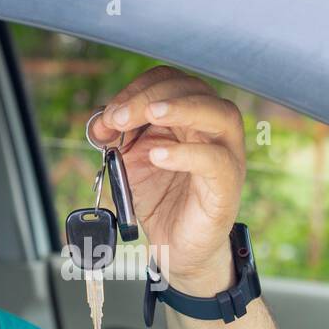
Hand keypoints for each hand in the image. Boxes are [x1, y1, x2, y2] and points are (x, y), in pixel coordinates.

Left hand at [90, 66, 244, 295]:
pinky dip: (185, 154)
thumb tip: (100, 121)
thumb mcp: (131, 160)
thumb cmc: (162, 198)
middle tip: (117, 118)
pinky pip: (214, 160)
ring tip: (151, 115)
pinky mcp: (227, 185)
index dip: (136, 90)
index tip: (107, 116)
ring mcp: (226, 154)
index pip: (169, 81)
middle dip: (149, 98)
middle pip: (191, 89)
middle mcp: (214, 127)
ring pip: (217, 114)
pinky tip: (159, 156)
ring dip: (180, 109)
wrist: (177, 247)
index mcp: (190, 114)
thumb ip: (118, 136)